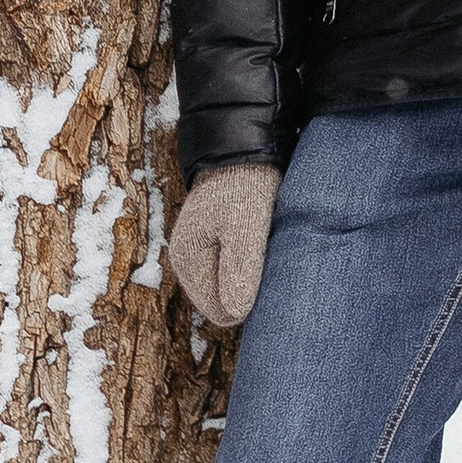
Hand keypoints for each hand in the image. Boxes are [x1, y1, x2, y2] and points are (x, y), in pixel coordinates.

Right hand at [167, 164, 281, 329]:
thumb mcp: (246, 226)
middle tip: (273, 266)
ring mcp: (201, 250)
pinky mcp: (216, 241)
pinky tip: (265, 250)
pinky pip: (235, 270)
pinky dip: (252, 265)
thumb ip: (240, 269)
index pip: (219, 311)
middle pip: (224, 300)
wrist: (246, 148)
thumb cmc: (246, 184)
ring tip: (270, 254)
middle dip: (249, 292)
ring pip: (231, 286)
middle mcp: (189, 259)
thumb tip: (234, 313)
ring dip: (252, 278)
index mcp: (188, 259)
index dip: (247, 303)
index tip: (270, 281)